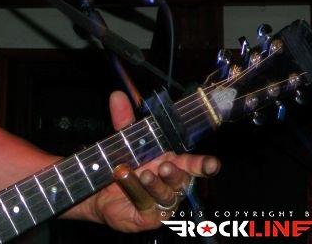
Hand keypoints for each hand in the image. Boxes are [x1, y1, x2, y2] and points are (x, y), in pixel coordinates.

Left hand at [74, 91, 219, 232]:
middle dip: (176, 174)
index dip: (204, 165)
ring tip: (142, 174)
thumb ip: (124, 120)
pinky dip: (135, 191)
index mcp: (171, 164)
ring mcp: (160, 203)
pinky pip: (145, 205)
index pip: (193, 165)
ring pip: (165, 195)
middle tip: (165, 166)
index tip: (213, 164)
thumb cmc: (122, 164)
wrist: (98, 191)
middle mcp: (170, 185)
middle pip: (182, 181)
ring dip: (155, 185)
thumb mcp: (123, 141)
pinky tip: (125, 180)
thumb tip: (118, 96)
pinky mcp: (147, 217)